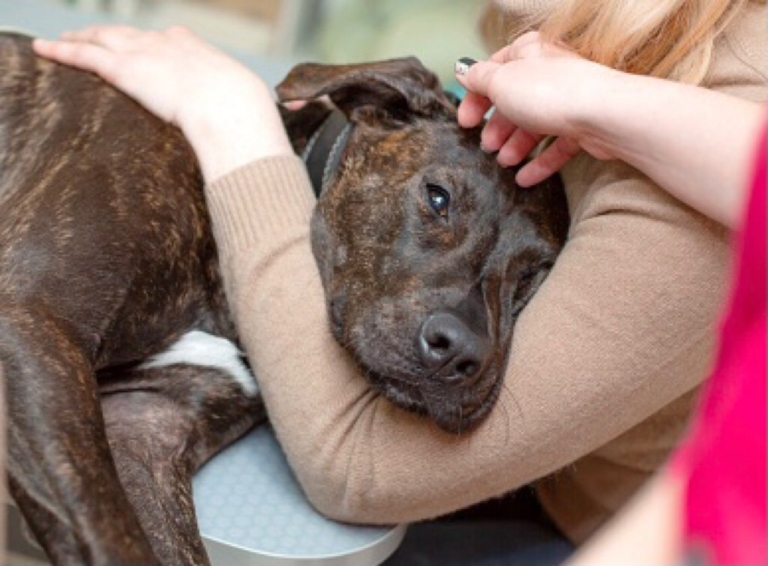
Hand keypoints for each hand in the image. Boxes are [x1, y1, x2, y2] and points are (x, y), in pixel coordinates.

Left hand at [34, 26, 292, 180]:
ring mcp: (146, 52)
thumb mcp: (250, 110)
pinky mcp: (125, 67)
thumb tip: (260, 144)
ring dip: (81, 38)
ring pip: (103, 38)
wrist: (233, 110)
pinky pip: (86, 54)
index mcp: (201, 51)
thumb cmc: (246, 116)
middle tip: (96, 38)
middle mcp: (170, 43)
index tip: (148, 49)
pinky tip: (46, 49)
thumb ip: (244, 119)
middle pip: (132, 34)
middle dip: (113, 36)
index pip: (172, 39)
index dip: (156, 44)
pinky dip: (63, 51)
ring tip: (62, 42)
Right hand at [455, 32, 615, 185]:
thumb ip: (479, 78)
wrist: (603, 115)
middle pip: (514, 102)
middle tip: (486, 145)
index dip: (476, 98)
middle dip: (497, 127)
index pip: (494, 73)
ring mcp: (567, 101)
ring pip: (534, 126)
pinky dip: (539, 163)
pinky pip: (556, 147)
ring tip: (504, 162)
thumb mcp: (501, 81)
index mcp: (529, 54)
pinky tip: (523, 179)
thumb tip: (465, 72)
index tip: (466, 121)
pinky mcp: (583, 127)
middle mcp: (549, 74)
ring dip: (516, 146)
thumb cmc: (552, 92)